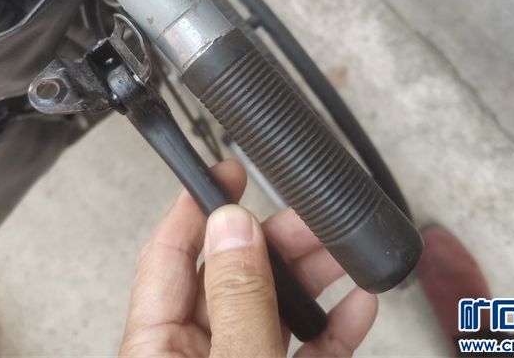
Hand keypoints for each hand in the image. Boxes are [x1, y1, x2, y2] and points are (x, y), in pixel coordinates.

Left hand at [119, 160, 376, 356]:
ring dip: (311, 280)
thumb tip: (234, 229)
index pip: (167, 258)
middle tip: (307, 219)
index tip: (224, 172)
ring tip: (342, 253)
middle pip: (231, 279)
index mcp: (157, 351)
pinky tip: (356, 306)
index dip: (195, 208)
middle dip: (275, 242)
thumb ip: (237, 302)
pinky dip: (333, 329)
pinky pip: (305, 352)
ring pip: (273, 311)